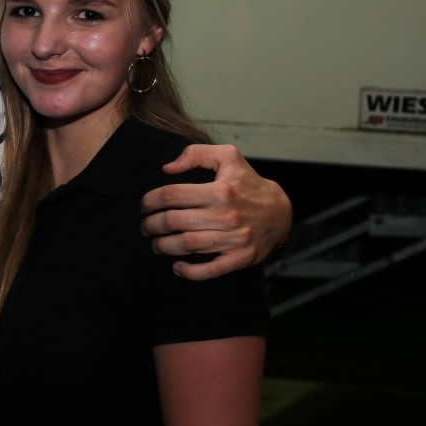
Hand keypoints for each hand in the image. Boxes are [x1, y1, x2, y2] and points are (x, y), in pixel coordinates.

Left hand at [140, 143, 291, 279]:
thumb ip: (196, 154)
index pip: (173, 195)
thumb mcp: (228, 157)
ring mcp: (235, 239)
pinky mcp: (241, 258)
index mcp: (220, 190)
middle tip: (146, 226)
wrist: (281, 211)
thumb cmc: (248, 183)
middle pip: (174, 222)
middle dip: (152, 225)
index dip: (151, 200)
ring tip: (156, 243)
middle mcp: (226, 215)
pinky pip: (211, 270)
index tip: (144, 205)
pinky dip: (190, 271)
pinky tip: (177, 266)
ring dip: (164, 246)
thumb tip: (168, 168)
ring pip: (187, 246)